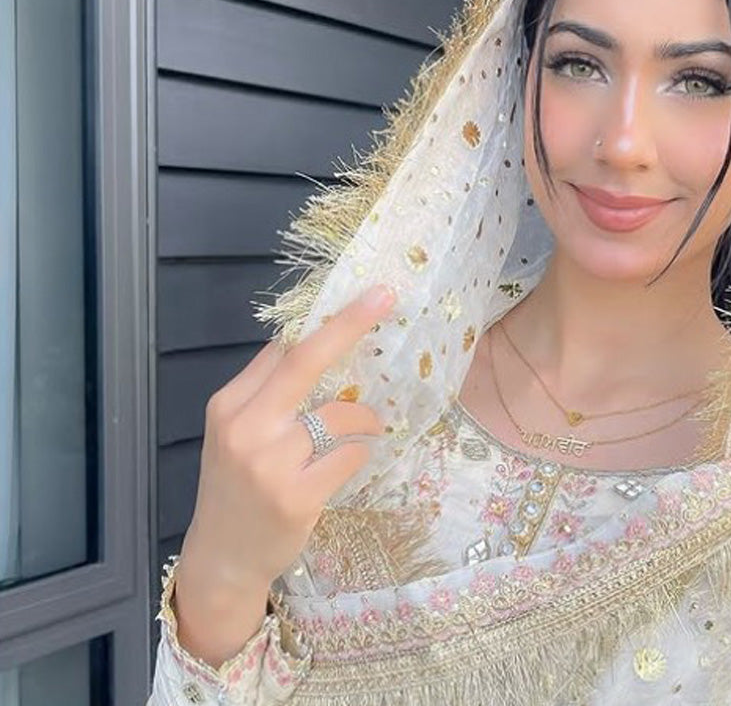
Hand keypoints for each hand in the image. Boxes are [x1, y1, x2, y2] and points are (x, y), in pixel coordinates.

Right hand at [173, 284, 394, 663]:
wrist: (221, 558)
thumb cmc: (236, 488)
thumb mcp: (236, 434)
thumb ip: (267, 394)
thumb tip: (313, 342)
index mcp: (229, 405)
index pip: (281, 350)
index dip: (324, 323)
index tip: (362, 299)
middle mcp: (245, 428)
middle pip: (304, 361)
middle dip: (348, 325)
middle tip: (384, 297)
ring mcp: (269, 464)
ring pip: (338, 414)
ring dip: (365, 416)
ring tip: (371, 424)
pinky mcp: (295, 497)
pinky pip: (349, 456)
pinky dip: (361, 451)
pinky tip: (356, 457)